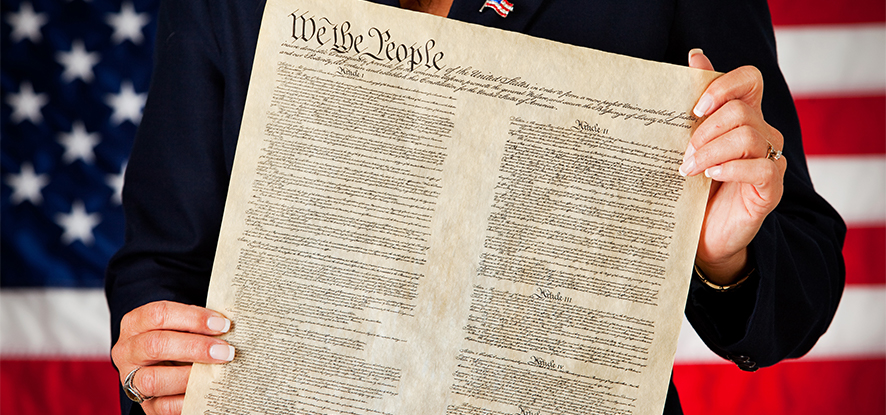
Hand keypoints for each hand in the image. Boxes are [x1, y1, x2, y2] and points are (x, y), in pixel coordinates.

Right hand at [111, 301, 234, 414]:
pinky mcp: (146, 405)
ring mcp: (131, 380)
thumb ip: (196, 326)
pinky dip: (188, 398)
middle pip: (155, 345)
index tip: (222, 325)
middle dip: (195, 347)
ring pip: (153, 379)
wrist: (161, 371)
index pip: (159, 314)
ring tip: (216, 371)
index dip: (193, 318)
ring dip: (189, 376)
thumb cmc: (176, 341)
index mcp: (135, 324)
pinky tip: (207, 390)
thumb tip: (228, 328)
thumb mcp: (180, 327)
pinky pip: (165, 406)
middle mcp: (127, 351)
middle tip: (225, 351)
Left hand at [679, 49, 786, 283]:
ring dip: (711, 150)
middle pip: (741, 111)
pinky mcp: (772, 188)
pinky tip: (711, 175)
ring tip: (688, 168)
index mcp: (744, 118)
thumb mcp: (689, 145)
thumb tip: (695, 55)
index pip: (750, 80)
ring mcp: (771, 161)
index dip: (723, 86)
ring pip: (748, 136)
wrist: (703, 235)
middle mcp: (764, 134)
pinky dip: (731, 168)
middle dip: (705, 129)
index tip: (694, 108)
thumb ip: (695, 106)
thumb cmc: (695, 188)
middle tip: (683, 152)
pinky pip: (762, 167)